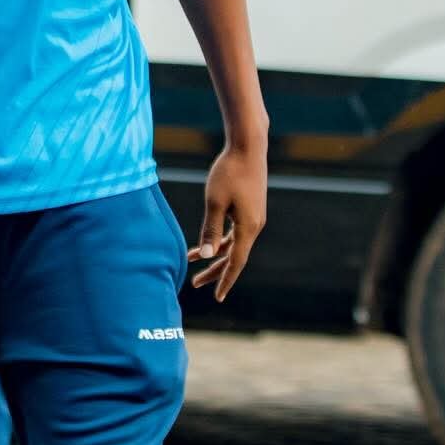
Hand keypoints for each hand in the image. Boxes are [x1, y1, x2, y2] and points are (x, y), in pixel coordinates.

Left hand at [189, 139, 266, 301]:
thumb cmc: (229, 172)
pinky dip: (219, 238)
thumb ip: (210, 230)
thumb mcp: (214, 202)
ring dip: (214, 253)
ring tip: (190, 260)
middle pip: (234, 256)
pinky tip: (206, 240)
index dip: (225, 280)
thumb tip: (205, 256)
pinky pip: (234, 231)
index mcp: (247, 227)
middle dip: (214, 271)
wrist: (248, 147)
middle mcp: (254, 225)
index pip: (236, 262)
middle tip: (194, 283)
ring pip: (233, 243)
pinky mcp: (250, 208)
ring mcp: (253, 216)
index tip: (217, 297)